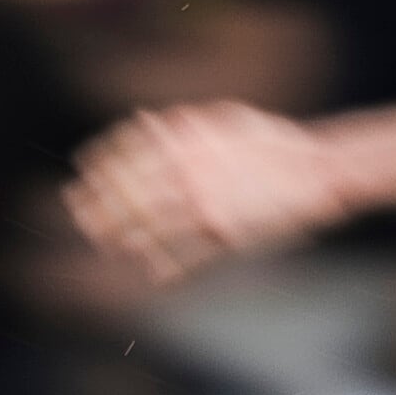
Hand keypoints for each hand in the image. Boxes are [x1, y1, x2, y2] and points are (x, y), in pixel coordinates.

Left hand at [69, 103, 343, 282]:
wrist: (315, 169)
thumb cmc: (270, 142)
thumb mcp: (221, 119)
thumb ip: (180, 124)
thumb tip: (141, 120)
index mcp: (184, 139)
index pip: (123, 154)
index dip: (97, 168)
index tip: (82, 177)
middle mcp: (186, 170)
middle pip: (124, 195)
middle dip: (96, 208)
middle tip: (80, 217)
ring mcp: (202, 204)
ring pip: (145, 229)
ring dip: (120, 240)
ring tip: (108, 246)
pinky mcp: (222, 234)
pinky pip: (182, 257)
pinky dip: (164, 270)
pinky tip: (154, 275)